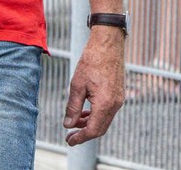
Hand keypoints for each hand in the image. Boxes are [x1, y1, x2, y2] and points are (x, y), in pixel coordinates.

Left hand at [63, 27, 124, 145]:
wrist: (107, 46)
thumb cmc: (91, 62)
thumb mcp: (77, 85)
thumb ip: (73, 107)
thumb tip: (68, 124)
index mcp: (105, 104)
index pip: (94, 129)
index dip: (80, 137)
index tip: (69, 140)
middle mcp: (115, 105)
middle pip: (100, 128)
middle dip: (84, 133)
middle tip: (69, 136)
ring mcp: (118, 100)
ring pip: (104, 120)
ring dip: (89, 123)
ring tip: (74, 122)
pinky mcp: (117, 95)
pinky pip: (107, 111)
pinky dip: (95, 115)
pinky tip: (84, 112)